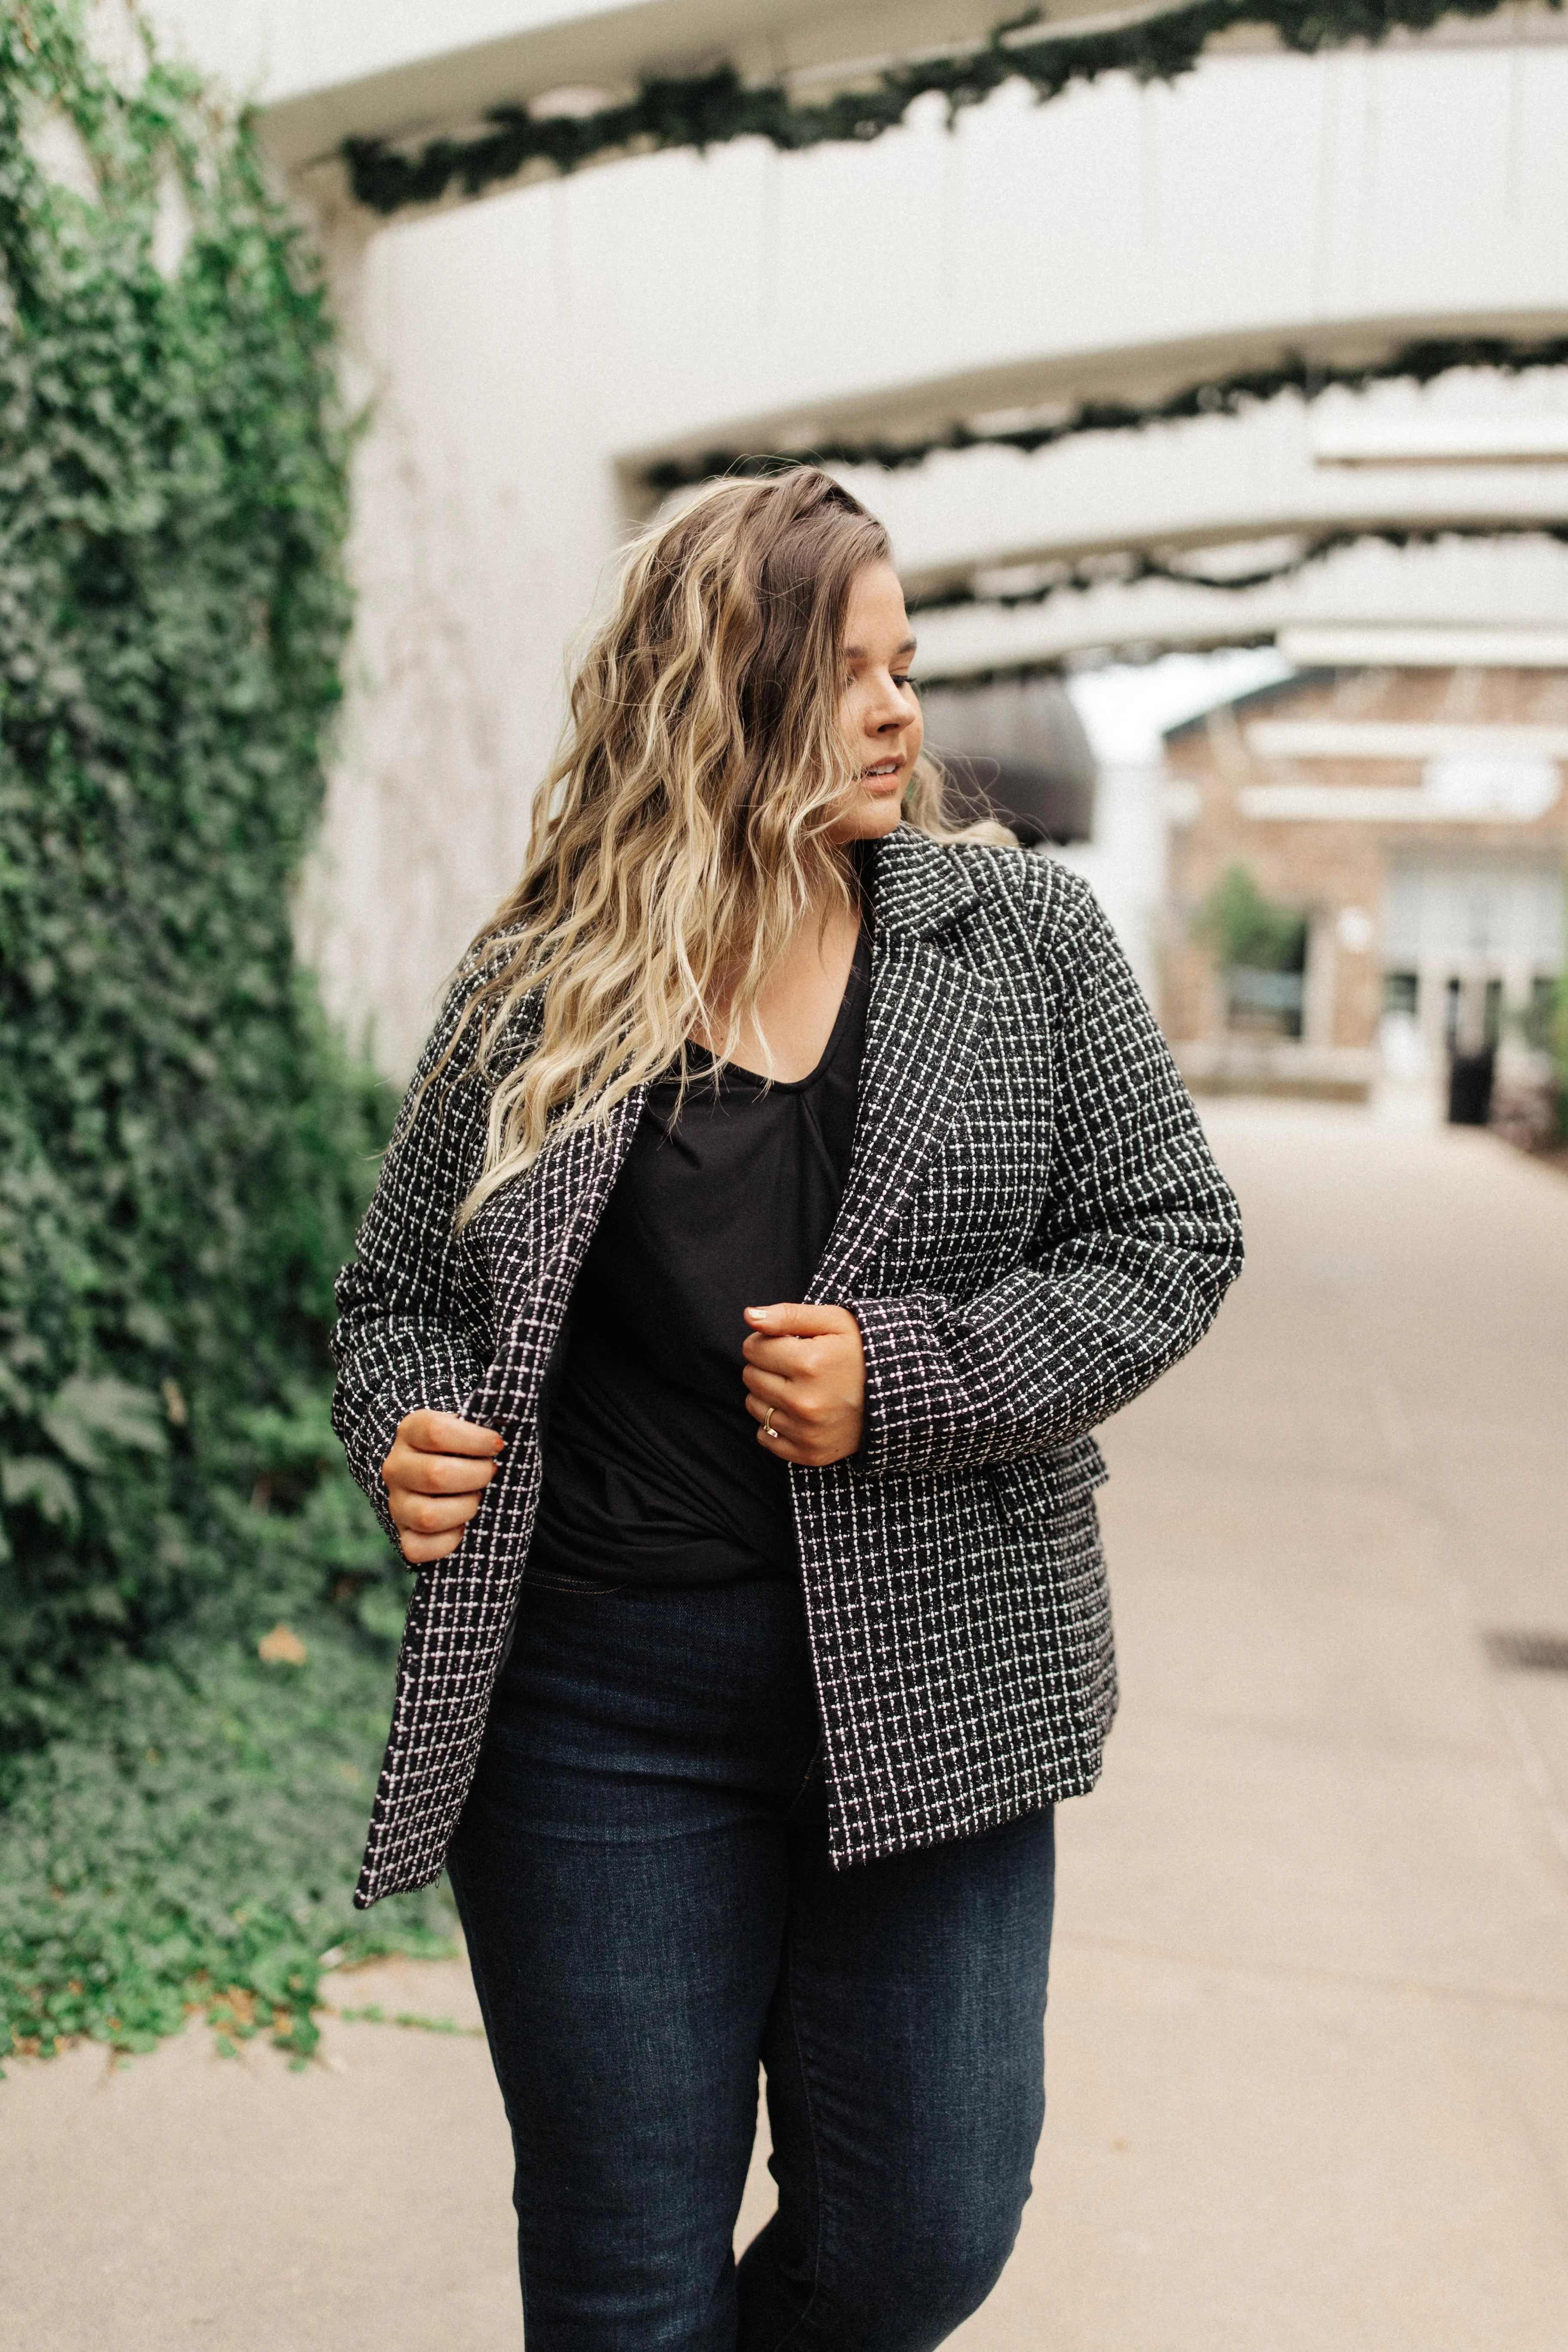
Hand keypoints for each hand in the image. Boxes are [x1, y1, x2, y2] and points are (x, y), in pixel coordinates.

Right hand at [381, 1409, 503, 1564]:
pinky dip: (448, 1542)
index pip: (437, 1432)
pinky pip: (418, 1549)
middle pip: (436, 1475)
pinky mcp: (402, 1534)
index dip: (475, 1440)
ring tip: (475, 1498)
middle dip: (476, 1476)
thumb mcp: (468, 1425)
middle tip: (490, 1473)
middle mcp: (396, 1467)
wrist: (433, 1469)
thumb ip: (486, 1418)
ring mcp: (396, 1503)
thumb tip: (515, 1409)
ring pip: (428, 1516)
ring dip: (465, 1509)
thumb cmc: (462, 1446)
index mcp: (411, 1430)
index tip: (497, 1445)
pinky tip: (462, 1527)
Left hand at [742, 1303, 864, 1466]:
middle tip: (795, 1365)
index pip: (753, 1348)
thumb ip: (788, 1315)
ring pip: (754, 1406)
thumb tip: (749, 1316)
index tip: (788, 1343)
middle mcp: (805, 1401)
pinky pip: (764, 1437)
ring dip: (768, 1393)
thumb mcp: (833, 1321)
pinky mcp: (809, 1453)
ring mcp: (807, 1431)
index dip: (767, 1341)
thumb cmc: (863, 1351)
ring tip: (799, 1386)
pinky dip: (775, 1424)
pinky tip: (798, 1412)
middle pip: (750, 1376)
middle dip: (767, 1365)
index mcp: (809, 1363)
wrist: (899, 1394)